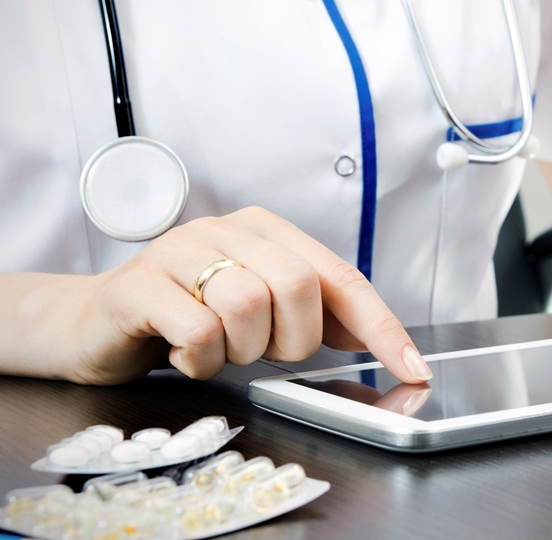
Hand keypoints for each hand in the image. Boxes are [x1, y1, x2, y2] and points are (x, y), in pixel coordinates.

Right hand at [62, 207, 431, 384]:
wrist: (95, 321)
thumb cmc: (189, 313)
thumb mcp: (260, 307)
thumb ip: (313, 312)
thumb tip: (375, 337)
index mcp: (267, 230)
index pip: (340, 275)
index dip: (380, 325)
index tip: (411, 368)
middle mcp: (227, 230)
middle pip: (297, 285)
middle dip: (293, 339)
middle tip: (262, 351)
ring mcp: (180, 251)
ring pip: (247, 305)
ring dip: (241, 350)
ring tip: (219, 349)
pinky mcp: (139, 285)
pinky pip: (197, 330)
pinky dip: (200, 358)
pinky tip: (186, 354)